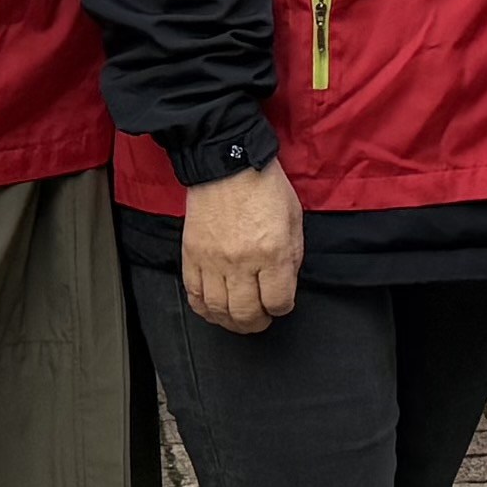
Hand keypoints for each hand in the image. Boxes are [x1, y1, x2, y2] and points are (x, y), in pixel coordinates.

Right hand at [177, 163, 303, 333]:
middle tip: (260, 320)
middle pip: (246, 313)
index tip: (280, 303)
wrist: (227, 162)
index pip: (278, 302)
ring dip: (230, 321)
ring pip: (218, 310)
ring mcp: (213, 260)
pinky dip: (204, 308)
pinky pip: (194, 295)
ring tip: (238, 318)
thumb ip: (292, 257)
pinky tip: (214, 308)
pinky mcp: (192, 256)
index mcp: (272, 252)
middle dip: (257, 323)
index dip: (282, 307)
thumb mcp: (294, 219)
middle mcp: (241, 261)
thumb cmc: (263, 186)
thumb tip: (284, 285)